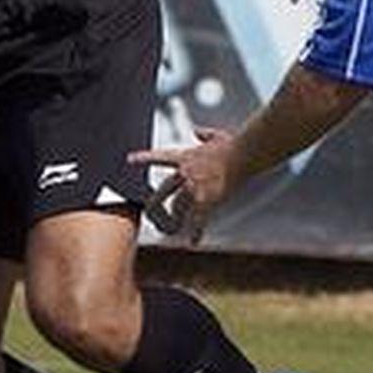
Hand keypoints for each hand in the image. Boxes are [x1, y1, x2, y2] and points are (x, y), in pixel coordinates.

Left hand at [131, 127, 236, 244]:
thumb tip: (198, 131)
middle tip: (149, 214)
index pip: (159, 157)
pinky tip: (193, 241)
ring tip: (171, 229)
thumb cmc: (233, 145)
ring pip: (178, 208)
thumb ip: (204, 134)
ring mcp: (194, 187)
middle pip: (163, 191)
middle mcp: (185, 172)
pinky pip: (199, 219)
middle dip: (155, 204)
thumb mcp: (216, 136)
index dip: (144, 158)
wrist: (243, 153)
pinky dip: (196, 232)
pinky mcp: (207, 199)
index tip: (129, 159)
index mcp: (185, 157)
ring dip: (175, 219)